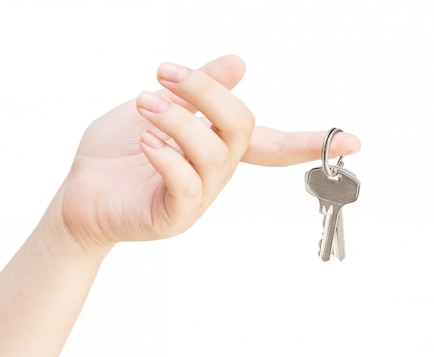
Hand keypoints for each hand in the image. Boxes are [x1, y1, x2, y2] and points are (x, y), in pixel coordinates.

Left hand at [57, 55, 360, 249]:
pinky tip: (143, 143)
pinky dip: (166, 155)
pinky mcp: (173, 217)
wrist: (79, 193)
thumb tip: (240, 62)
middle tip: (166, 73)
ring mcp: (198, 198)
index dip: (312, 140)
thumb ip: (200, 91)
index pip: (273, 143)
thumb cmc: (117, 153)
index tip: (354, 141)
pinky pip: (185, 185)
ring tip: (144, 102)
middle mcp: (216, 174)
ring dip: (178, 119)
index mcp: (218, 148)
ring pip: (213, 153)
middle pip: (241, 129)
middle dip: (208, 93)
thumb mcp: (160, 107)